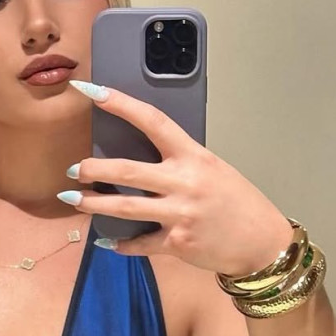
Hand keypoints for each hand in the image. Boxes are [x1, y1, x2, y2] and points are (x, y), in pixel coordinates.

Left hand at [63, 79, 295, 274]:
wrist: (262, 242)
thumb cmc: (238, 203)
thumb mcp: (214, 169)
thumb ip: (180, 162)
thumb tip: (145, 157)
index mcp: (194, 156)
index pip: (152, 121)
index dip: (120, 104)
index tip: (92, 91)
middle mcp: (184, 183)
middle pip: (127, 171)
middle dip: (94, 169)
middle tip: (73, 169)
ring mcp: (179, 215)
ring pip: (125, 208)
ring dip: (94, 204)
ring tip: (74, 199)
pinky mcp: (176, 243)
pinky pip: (140, 243)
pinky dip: (122, 244)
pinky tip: (107, 241)